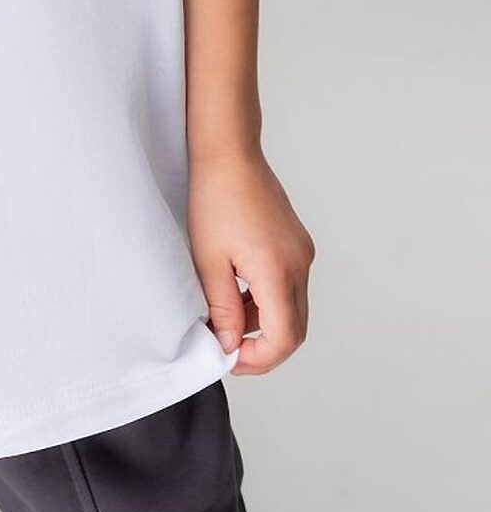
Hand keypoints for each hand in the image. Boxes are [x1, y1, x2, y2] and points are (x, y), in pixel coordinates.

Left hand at [186, 147, 315, 374]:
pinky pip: (290, 285)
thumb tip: (229, 346)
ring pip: (292, 308)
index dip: (259, 359)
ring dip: (263, 322)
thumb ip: (222, 309)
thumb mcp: (209, 261)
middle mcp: (300, 264)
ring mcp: (302, 252)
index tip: (230, 359)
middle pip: (295, 329)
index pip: (285, 338)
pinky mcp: (297, 243)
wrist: (229, 153)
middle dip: (264, 347)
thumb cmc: (214, 199)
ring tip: (225, 317)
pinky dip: (268, 299)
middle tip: (229, 350)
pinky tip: (238, 291)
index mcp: (278, 271)